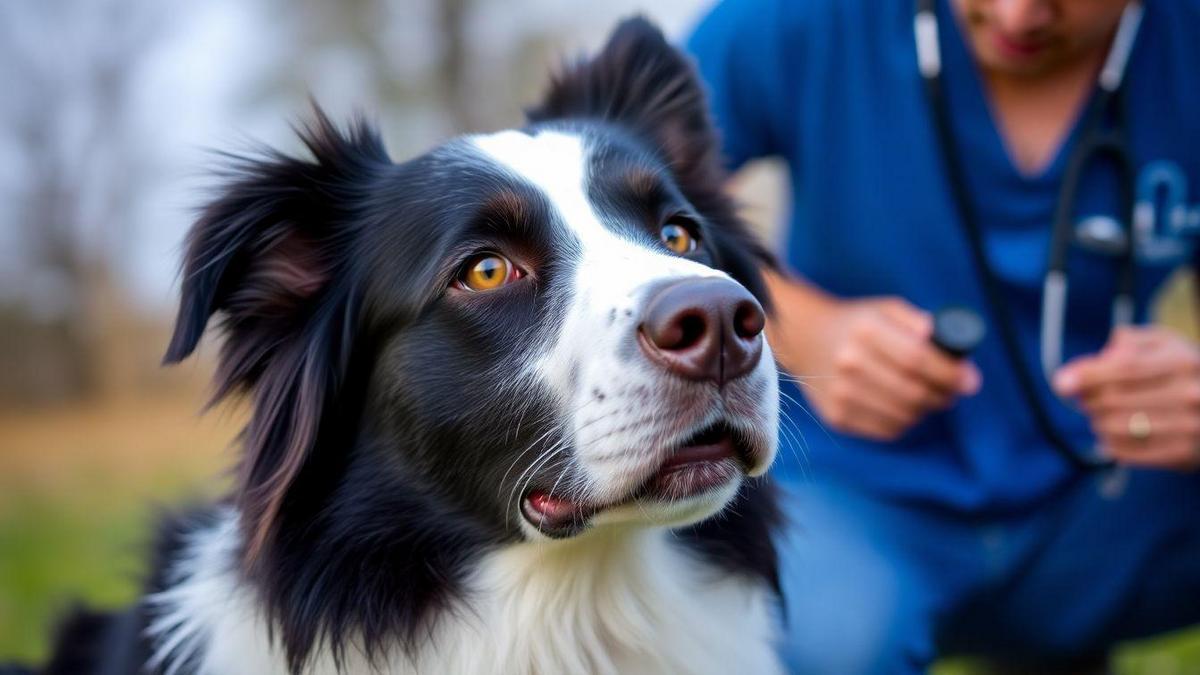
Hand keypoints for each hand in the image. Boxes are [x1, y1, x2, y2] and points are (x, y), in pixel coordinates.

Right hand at [767, 276, 980, 440]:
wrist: (805, 339)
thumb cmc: (857, 324)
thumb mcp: (886, 309)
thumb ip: (920, 324)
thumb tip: (954, 351)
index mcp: (865, 330)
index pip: (917, 359)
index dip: (950, 373)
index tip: (970, 380)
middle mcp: (850, 362)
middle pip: (914, 392)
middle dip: (944, 395)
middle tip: (953, 391)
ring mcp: (841, 393)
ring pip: (905, 416)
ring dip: (926, 410)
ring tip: (927, 395)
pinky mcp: (837, 416)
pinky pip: (888, 430)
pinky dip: (905, 421)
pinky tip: (902, 406)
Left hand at [1053, 325, 1199, 471]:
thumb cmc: (1183, 370)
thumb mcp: (1165, 345)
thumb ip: (1129, 344)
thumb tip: (1092, 362)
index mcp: (1182, 362)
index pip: (1125, 369)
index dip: (1088, 375)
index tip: (1060, 382)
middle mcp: (1190, 394)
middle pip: (1115, 400)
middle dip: (1089, 399)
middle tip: (1085, 399)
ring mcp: (1190, 427)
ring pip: (1118, 427)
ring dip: (1097, 422)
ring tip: (1100, 416)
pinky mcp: (1184, 455)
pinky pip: (1129, 453)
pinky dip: (1110, 445)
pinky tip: (1110, 436)